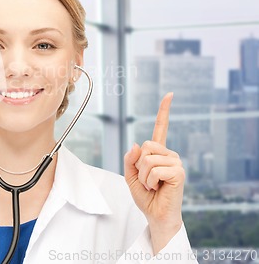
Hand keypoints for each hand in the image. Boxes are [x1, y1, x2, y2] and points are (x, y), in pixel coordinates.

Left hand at [124, 92, 184, 253]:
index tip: (170, 94)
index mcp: (158, 152)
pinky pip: (154, 170)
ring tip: (153, 185)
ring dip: (144, 176)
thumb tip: (137, 144)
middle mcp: (169, 154)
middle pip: (145, 146)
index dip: (164, 111)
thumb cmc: (146, 196)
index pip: (161, 127)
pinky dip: (150, 181)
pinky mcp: (178, 172)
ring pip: (147, 159)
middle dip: (139, 166)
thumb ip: (130, 159)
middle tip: (147, 180)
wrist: (155, 215)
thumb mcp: (131, 175)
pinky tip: (157, 188)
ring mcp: (175, 162)